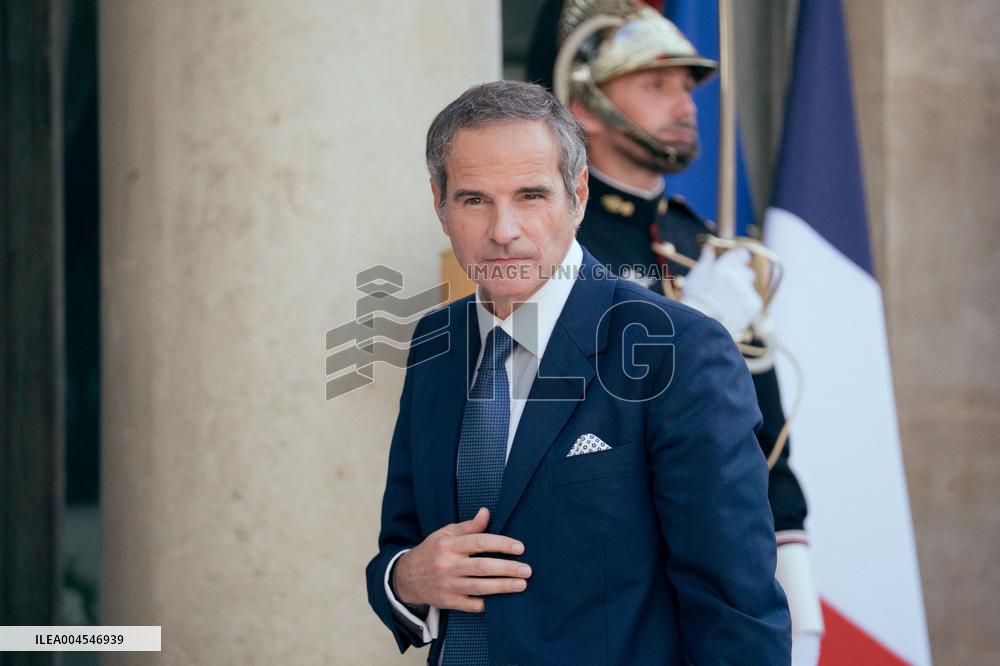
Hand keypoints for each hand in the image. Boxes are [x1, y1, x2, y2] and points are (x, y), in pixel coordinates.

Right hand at [392, 507, 530, 612]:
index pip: (479, 542)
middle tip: (527, 570)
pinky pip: (471, 605)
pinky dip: (487, 603)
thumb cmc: (431, 552)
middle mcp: (448, 565)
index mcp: (448, 545)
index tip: (520, 547)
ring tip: (522, 585)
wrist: (406, 578)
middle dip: (507, 568)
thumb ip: (468, 526)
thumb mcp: (444, 534)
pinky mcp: (448, 602)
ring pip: (479, 587)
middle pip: (482, 567)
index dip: (501, 544)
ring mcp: (447, 585)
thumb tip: (486, 512)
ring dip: (503, 586)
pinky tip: (502, 601)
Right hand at [681, 246, 762, 334]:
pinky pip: (753, 301)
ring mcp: (746, 290)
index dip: (740, 258)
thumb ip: (706, 260)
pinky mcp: (754, 304)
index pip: (741, 255)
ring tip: (726, 305)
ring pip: (748, 288)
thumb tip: (709, 247)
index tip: (739, 262)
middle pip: (746, 272)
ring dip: (741, 293)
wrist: (701, 327)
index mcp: (722, 267)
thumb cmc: (694, 301)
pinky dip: (745, 306)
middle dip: (740, 279)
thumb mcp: (696, 277)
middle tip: (728, 290)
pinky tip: (732, 312)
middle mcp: (736, 276)